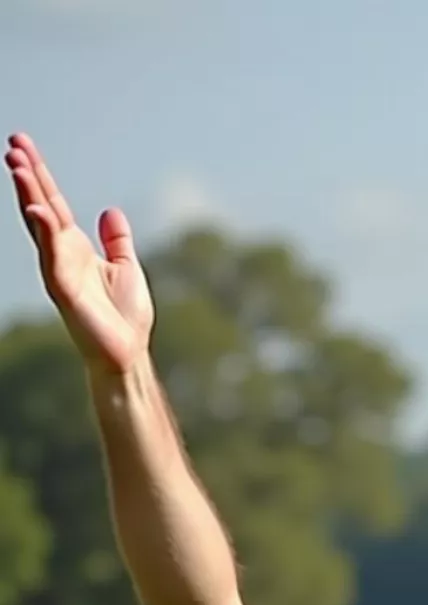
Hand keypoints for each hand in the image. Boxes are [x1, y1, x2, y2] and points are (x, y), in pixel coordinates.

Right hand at [5, 133, 153, 374]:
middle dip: (26, 175)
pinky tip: (37, 208)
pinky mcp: (64, 290)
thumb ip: (116, 240)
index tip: (22, 145)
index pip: (53, 203)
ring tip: (16, 164)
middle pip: (40, 205)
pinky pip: (51, 256)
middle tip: (12, 142)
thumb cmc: (125, 316)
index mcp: (76, 247)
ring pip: (39, 226)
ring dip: (28, 195)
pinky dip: (44, 232)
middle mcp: (62, 254)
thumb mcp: (125, 267)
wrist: (127, 352)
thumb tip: (110, 211)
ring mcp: (60, 270)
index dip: (39, 174)